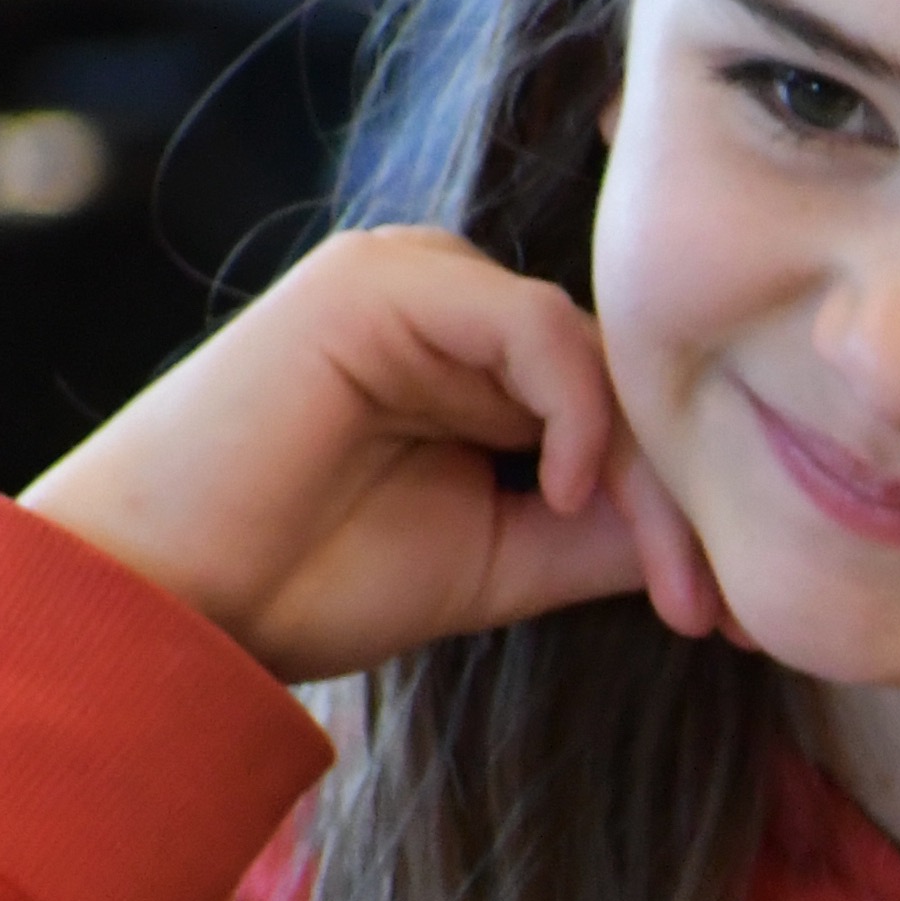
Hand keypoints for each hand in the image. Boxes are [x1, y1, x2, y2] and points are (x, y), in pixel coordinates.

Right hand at [19, 228, 733, 680]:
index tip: (726, 617)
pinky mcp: (384, 282)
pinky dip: (573, 412)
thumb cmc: (310, 581)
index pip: (622, 410)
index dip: (683, 506)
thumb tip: (725, 542)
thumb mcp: (501, 559)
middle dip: (680, 501)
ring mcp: (418, 283)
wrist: (173, 603)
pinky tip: (559, 492)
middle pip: (623, 383)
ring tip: (664, 585)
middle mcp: (455, 308)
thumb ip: (601, 531)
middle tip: (716, 612)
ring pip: (596, 361)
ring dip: (645, 478)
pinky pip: (535, 326)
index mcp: (479, 362)